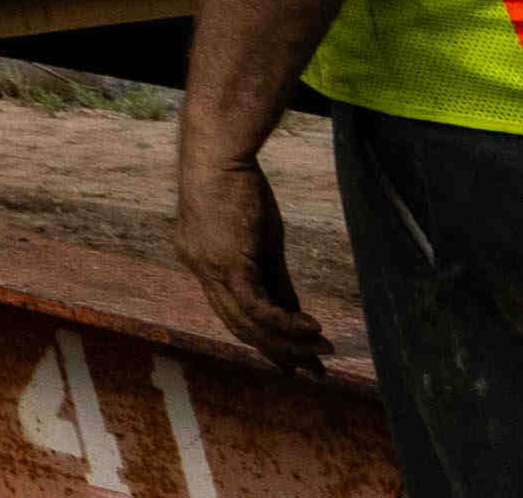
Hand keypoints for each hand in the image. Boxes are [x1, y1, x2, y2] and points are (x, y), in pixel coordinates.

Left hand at [176, 139, 331, 376]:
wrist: (219, 154)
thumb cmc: (239, 184)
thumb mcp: (262, 238)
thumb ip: (274, 277)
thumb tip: (295, 313)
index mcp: (203, 262)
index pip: (234, 310)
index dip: (263, 336)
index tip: (290, 359)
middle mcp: (201, 271)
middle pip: (240, 324)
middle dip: (277, 351)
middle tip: (311, 369)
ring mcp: (211, 270)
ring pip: (249, 323)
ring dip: (287, 343)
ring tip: (321, 353)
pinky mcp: (228, 264)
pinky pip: (257, 308)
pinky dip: (285, 323)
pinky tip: (312, 330)